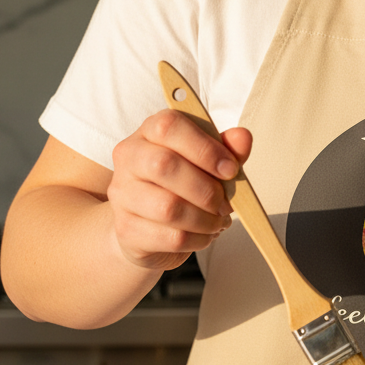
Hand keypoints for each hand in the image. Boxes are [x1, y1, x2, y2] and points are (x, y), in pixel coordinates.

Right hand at [106, 111, 252, 269]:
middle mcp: (129, 158)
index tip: (231, 169)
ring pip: (168, 207)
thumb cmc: (183, 184)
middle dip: (206, 189)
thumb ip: (226, 148)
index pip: (169, 126)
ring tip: (218, 221)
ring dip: (205, 219)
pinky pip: (171, 237)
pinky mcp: (127, 229)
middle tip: (226, 203)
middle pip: (165, 165)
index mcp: (149, 132)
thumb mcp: (208, 161)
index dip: (205, 148)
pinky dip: (199, 238)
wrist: (148, 226)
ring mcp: (122, 195)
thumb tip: (242, 137)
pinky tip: (206, 234)